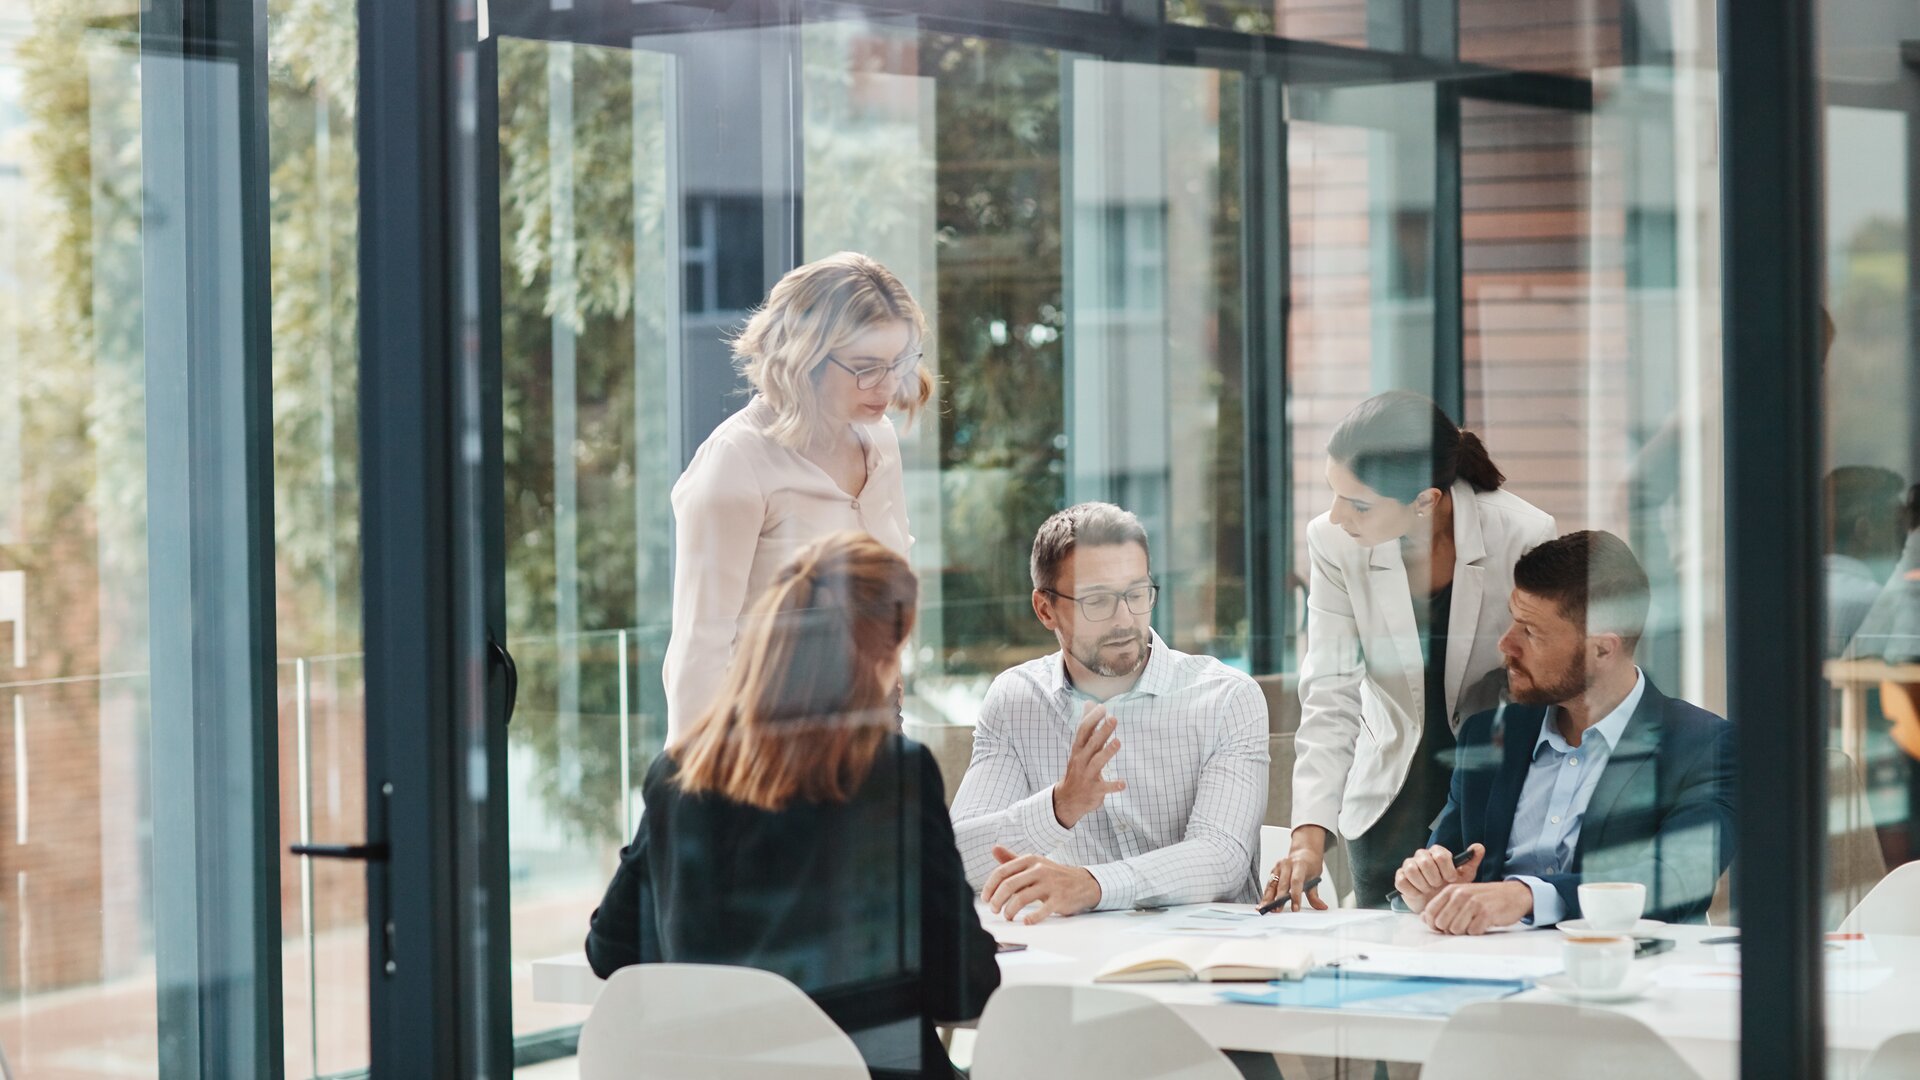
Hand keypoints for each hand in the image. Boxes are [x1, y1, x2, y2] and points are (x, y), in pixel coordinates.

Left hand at [983, 845, 1101, 922]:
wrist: (1083, 883)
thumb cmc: (1053, 875)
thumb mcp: (1034, 863)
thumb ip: (1012, 859)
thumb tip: (994, 849)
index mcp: (1030, 860)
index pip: (1002, 872)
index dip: (990, 886)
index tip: (985, 898)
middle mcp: (1039, 869)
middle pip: (1009, 885)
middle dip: (997, 900)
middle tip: (994, 909)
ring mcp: (1050, 884)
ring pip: (1021, 898)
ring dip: (1010, 910)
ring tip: (1007, 916)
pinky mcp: (1059, 899)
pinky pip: (1042, 910)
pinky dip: (1031, 918)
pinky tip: (1026, 922)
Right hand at [1051, 702, 1124, 828]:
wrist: (1068, 799)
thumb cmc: (1078, 768)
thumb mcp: (1080, 747)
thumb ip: (1087, 725)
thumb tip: (1089, 702)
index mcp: (1078, 749)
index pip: (1083, 731)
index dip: (1092, 719)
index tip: (1102, 708)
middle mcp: (1081, 761)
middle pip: (1091, 744)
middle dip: (1102, 731)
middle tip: (1114, 719)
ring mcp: (1087, 776)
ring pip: (1097, 763)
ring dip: (1107, 752)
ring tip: (1118, 742)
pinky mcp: (1094, 790)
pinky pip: (1104, 788)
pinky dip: (1113, 786)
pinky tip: (1123, 783)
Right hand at [1259, 826, 1329, 911]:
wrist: (1304, 852)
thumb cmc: (1310, 865)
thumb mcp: (1315, 878)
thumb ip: (1315, 895)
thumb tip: (1321, 907)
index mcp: (1300, 865)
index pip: (1296, 881)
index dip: (1295, 895)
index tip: (1295, 908)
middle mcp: (1287, 864)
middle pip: (1282, 883)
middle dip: (1278, 898)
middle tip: (1277, 910)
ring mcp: (1278, 867)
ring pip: (1272, 884)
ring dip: (1268, 897)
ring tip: (1265, 908)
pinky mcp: (1273, 871)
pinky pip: (1269, 884)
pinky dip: (1266, 894)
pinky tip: (1263, 903)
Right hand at [1394, 843, 1484, 913]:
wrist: (1439, 904)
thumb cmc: (1452, 887)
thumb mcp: (1465, 875)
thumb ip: (1471, 861)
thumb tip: (1479, 847)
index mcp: (1436, 852)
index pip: (1439, 854)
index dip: (1446, 869)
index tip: (1451, 879)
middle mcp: (1421, 856)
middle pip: (1424, 861)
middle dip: (1434, 877)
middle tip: (1439, 885)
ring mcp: (1409, 866)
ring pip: (1411, 869)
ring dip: (1422, 884)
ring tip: (1429, 890)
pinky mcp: (1401, 879)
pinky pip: (1402, 881)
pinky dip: (1412, 890)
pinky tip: (1420, 894)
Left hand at [1420, 880, 1533, 934]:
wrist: (1513, 894)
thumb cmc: (1485, 898)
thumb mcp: (1462, 896)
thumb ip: (1442, 906)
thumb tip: (1423, 918)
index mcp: (1451, 890)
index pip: (1430, 912)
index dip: (1433, 924)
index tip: (1442, 927)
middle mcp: (1461, 894)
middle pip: (1441, 923)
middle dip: (1449, 929)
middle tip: (1462, 925)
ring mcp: (1474, 903)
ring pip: (1456, 930)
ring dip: (1464, 931)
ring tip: (1473, 923)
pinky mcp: (1486, 913)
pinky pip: (1472, 932)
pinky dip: (1477, 932)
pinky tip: (1483, 924)